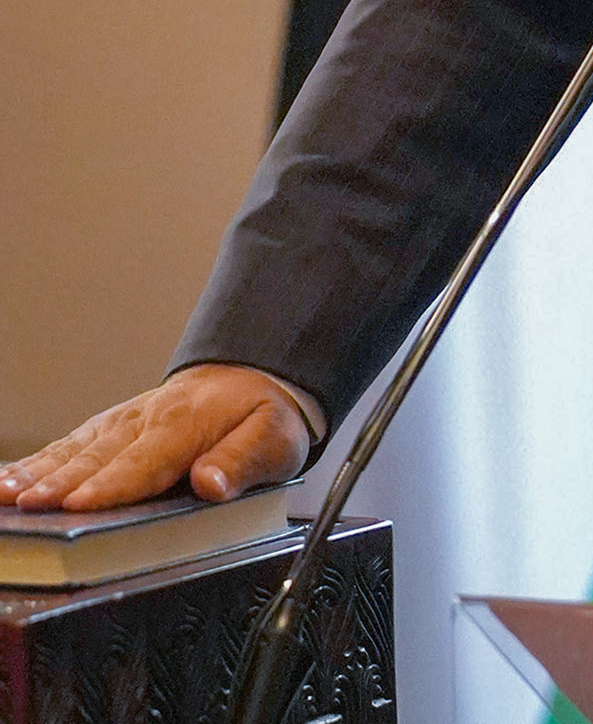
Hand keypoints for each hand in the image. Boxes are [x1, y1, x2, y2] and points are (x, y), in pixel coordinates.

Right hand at [0, 366, 309, 511]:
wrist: (255, 376)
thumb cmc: (265, 415)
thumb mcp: (276, 437)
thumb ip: (244, 460)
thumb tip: (211, 484)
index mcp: (188, 423)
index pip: (146, 460)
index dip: (111, 484)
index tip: (77, 505)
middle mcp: (148, 418)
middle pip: (100, 456)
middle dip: (59, 482)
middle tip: (24, 505)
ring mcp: (125, 421)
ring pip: (76, 448)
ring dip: (38, 471)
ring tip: (3, 493)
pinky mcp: (111, 427)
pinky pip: (71, 442)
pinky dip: (37, 460)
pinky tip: (7, 478)